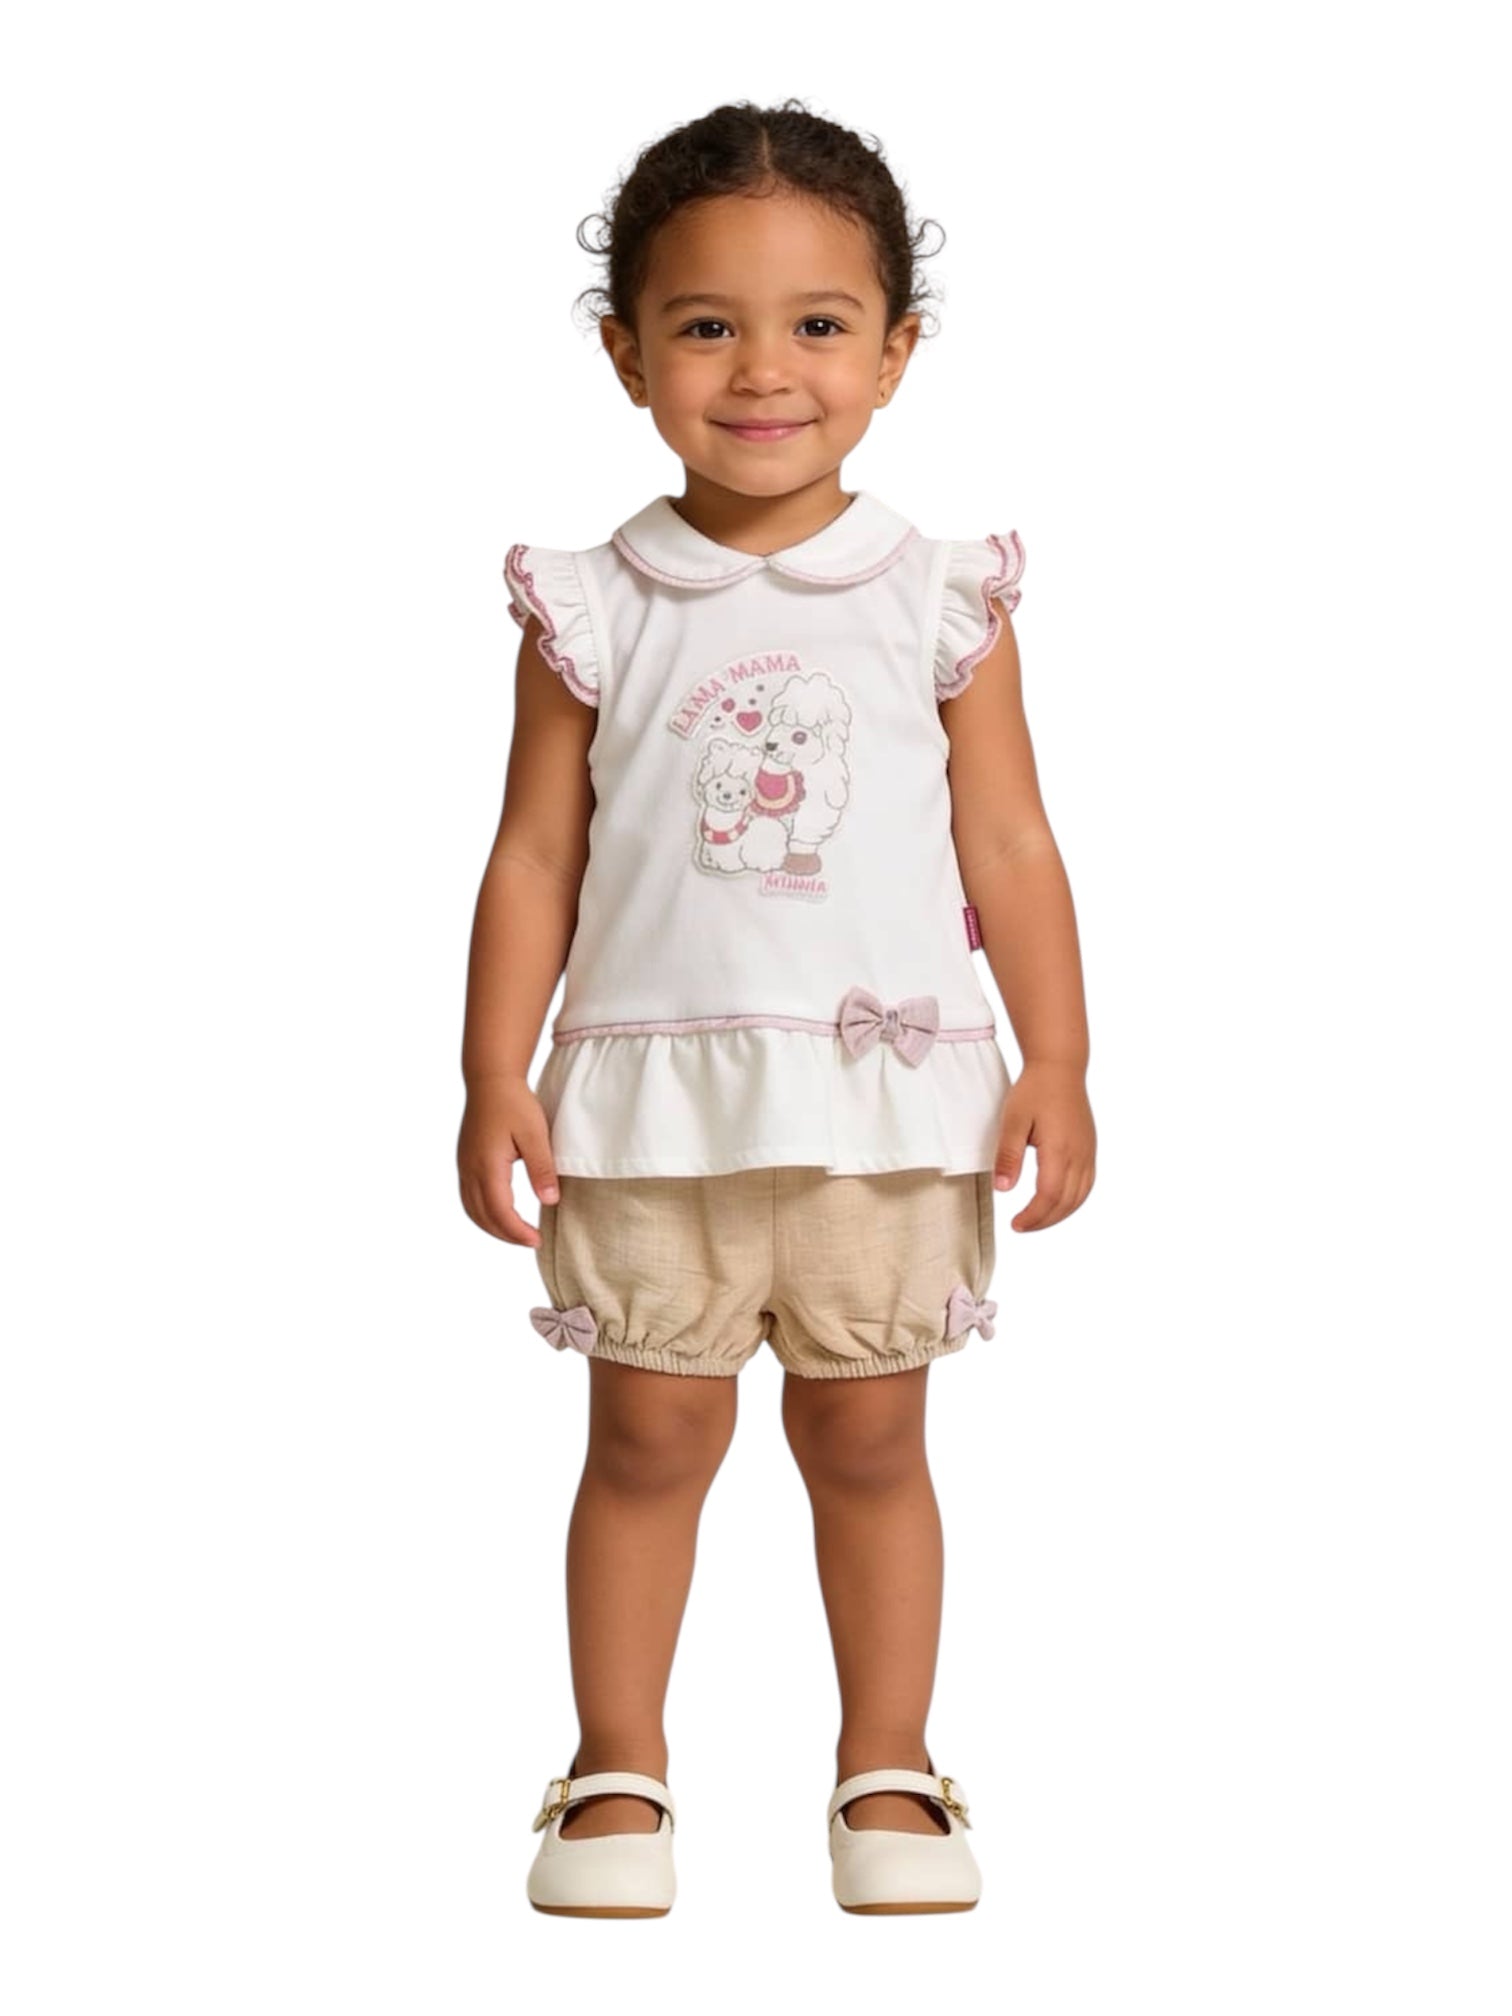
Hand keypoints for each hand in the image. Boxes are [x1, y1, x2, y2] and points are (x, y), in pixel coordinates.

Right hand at [457, 1075, 559, 1246]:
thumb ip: (542, 1169)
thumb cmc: (514, 1103)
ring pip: (472, 1210)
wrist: (490, 1080)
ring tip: (517, 1233)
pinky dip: (482, 1214)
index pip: (500, 1212)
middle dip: (506, 1235)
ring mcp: (464, 1166)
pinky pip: (468, 1198)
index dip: (517, 1232)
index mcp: (487, 1166)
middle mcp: (470, 1170)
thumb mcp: (535, 1134)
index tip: (537, 1240)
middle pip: (483, 1217)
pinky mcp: (464, 1161)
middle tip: (531, 1241)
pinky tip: (499, 1214)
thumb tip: (550, 1201)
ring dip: (492, 1226)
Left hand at [993, 1061, 1095, 1231]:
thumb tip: (1003, 1189)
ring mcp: (1088, 1152)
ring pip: (1080, 1197)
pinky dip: (1072, 1201)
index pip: (1049, 1196)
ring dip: (1059, 1214)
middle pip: (1067, 1203)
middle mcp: (1079, 1155)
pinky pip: (1087, 1185)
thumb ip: (1008, 1156)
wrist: (1060, 1068)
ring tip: (1036, 1219)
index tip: (1015, 1224)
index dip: (1033, 1216)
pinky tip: (1057, 1203)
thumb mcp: (1013, 1121)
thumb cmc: (1035, 1091)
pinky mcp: (1090, 1149)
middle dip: (1044, 1220)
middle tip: (1021, 1226)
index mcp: (1060, 1150)